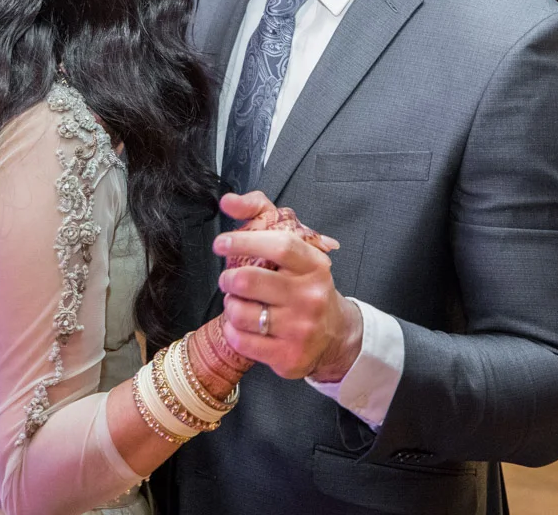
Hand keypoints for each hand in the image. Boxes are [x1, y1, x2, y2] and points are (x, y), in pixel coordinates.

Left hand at [214, 192, 358, 381]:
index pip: (279, 246)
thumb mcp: (295, 246)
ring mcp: (301, 329)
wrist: (335, 334)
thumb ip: (261, 214)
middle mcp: (310, 296)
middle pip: (251, 281)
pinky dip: (233, 330)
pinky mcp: (289, 356)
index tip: (222, 243)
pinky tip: (243, 325)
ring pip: (241, 313)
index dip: (244, 241)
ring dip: (230, 306)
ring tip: (239, 303)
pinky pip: (242, 340)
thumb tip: (228, 201)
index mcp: (314, 265)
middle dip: (228, 279)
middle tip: (228, 280)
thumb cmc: (306, 285)